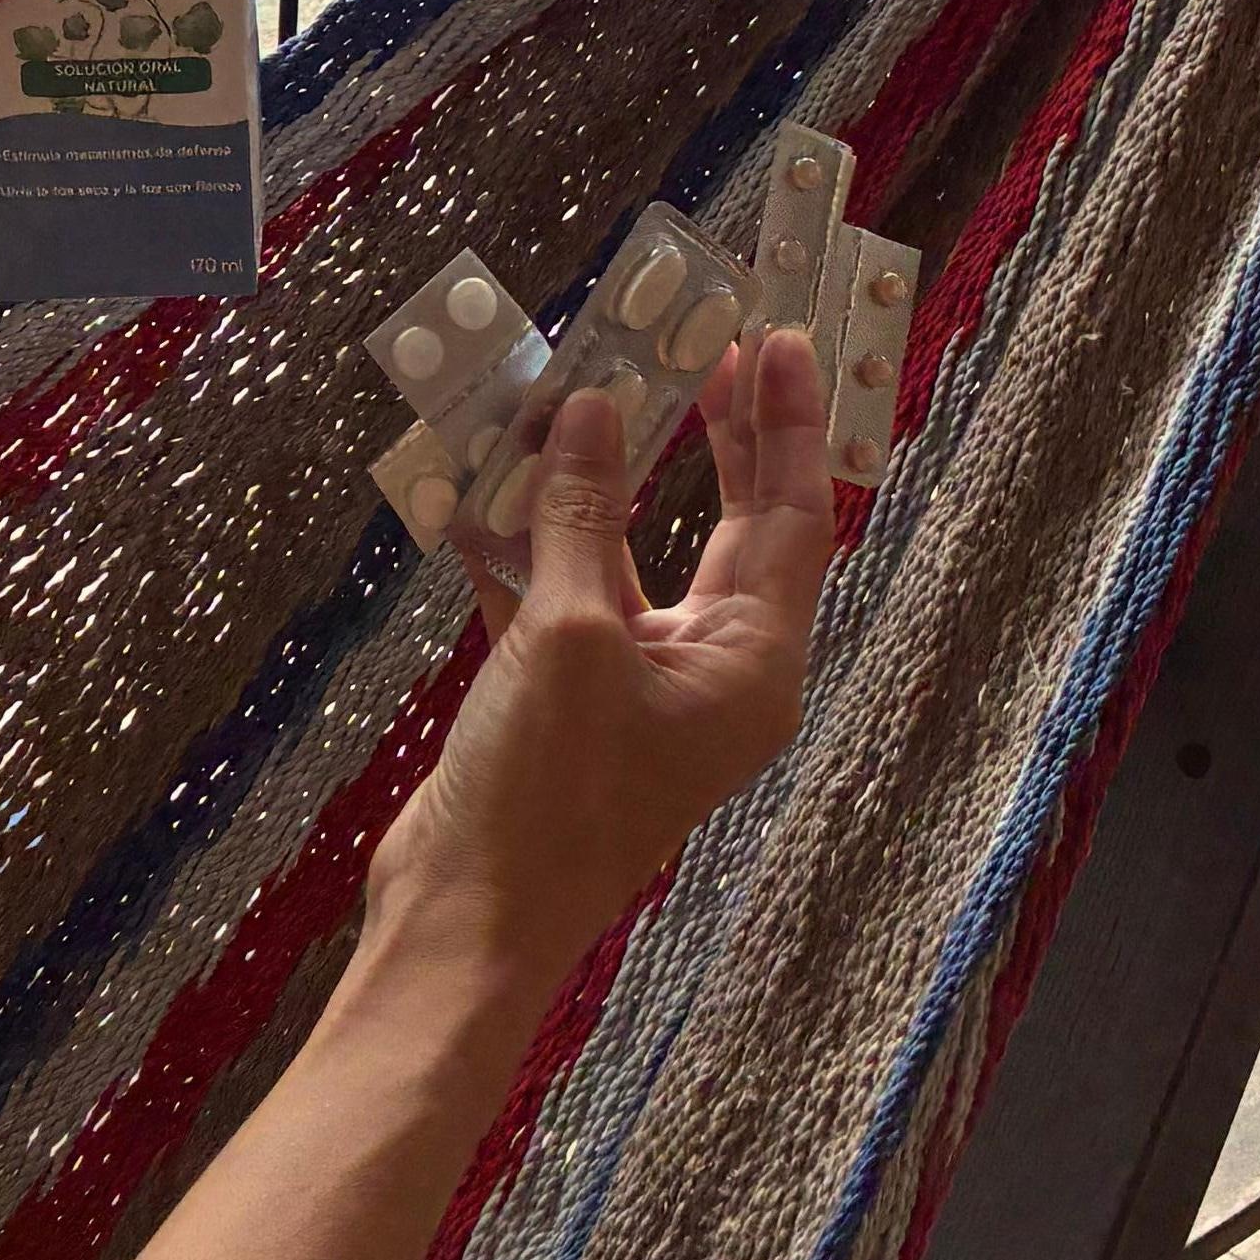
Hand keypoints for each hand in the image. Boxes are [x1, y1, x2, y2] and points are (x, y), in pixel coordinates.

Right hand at [363, 328, 829, 1001]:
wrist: (467, 921)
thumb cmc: (545, 794)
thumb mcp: (568, 636)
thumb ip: (580, 517)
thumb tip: (592, 412)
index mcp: (752, 664)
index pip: (792, 517)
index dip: (784, 423)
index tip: (772, 337)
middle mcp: (712, 671)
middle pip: (732, 526)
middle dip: (715, 437)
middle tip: (699, 340)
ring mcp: (639, 686)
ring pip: (632, 552)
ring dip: (598, 479)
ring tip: (581, 387)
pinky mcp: (567, 700)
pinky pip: (562, 594)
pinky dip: (526, 540)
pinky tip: (479, 482)